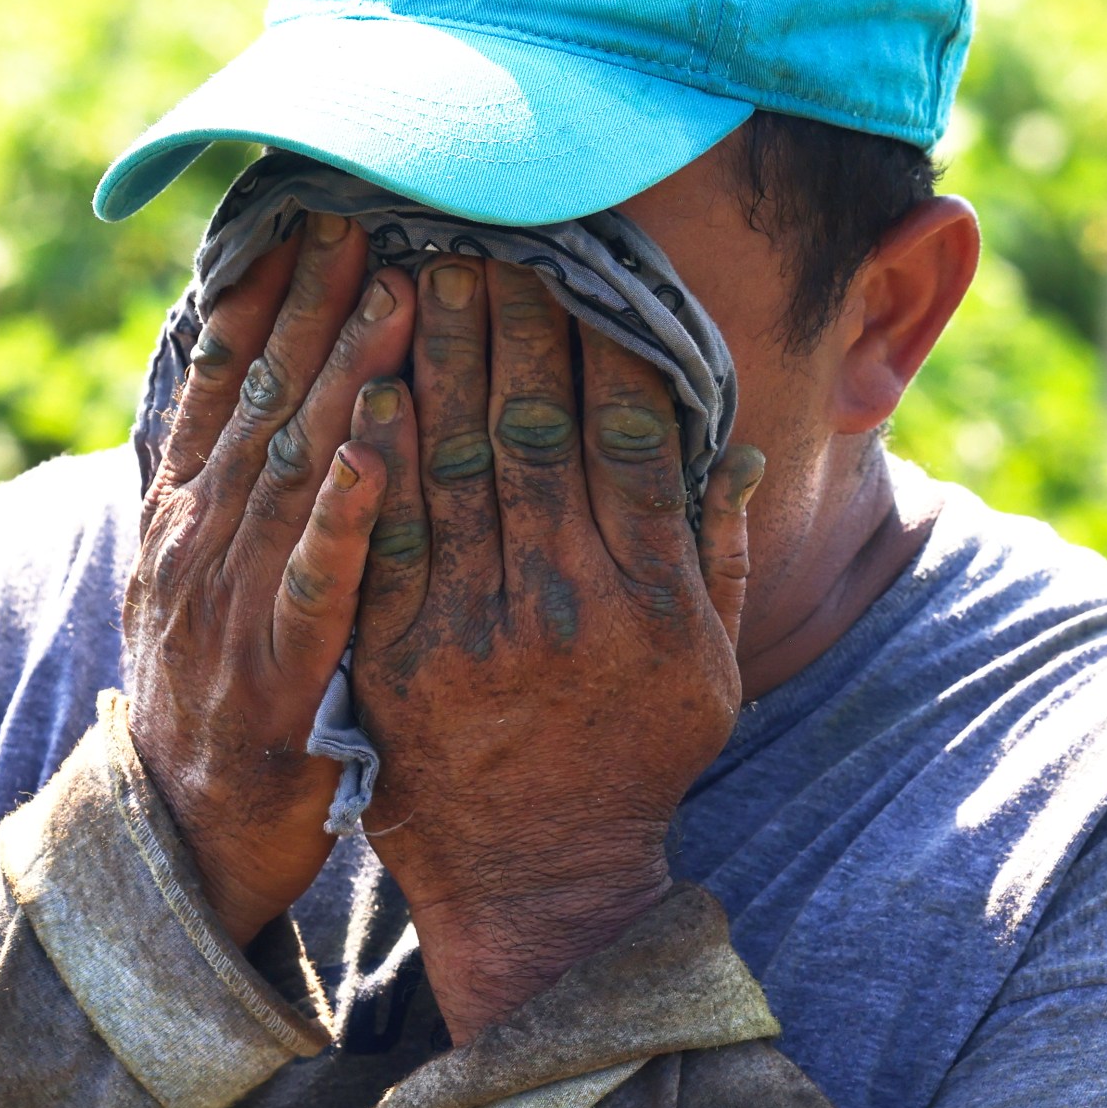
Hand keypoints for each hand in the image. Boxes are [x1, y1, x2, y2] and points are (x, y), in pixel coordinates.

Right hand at [124, 214, 417, 944]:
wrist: (182, 838)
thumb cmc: (215, 700)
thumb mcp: (199, 582)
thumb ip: (223, 491)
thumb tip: (246, 393)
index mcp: (186, 517)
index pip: (222, 384)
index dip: (265, 299)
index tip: (310, 218)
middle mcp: (199, 544)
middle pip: (264, 402)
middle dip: (318, 307)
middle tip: (373, 216)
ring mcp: (230, 605)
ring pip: (292, 472)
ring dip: (342, 380)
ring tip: (397, 297)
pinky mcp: (273, 670)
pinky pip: (313, 580)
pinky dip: (344, 516)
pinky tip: (380, 453)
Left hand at [349, 257, 766, 1040]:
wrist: (538, 880)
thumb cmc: (635, 765)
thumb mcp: (713, 671)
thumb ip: (722, 556)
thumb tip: (741, 449)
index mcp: (648, 592)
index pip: (627, 429)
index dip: (603, 336)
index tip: (583, 262)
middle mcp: (563, 597)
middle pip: (532, 423)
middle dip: (506, 315)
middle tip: (480, 227)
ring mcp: (471, 626)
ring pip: (452, 460)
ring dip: (433, 353)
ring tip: (415, 265)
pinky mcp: (393, 653)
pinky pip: (382, 534)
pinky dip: (374, 453)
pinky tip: (365, 381)